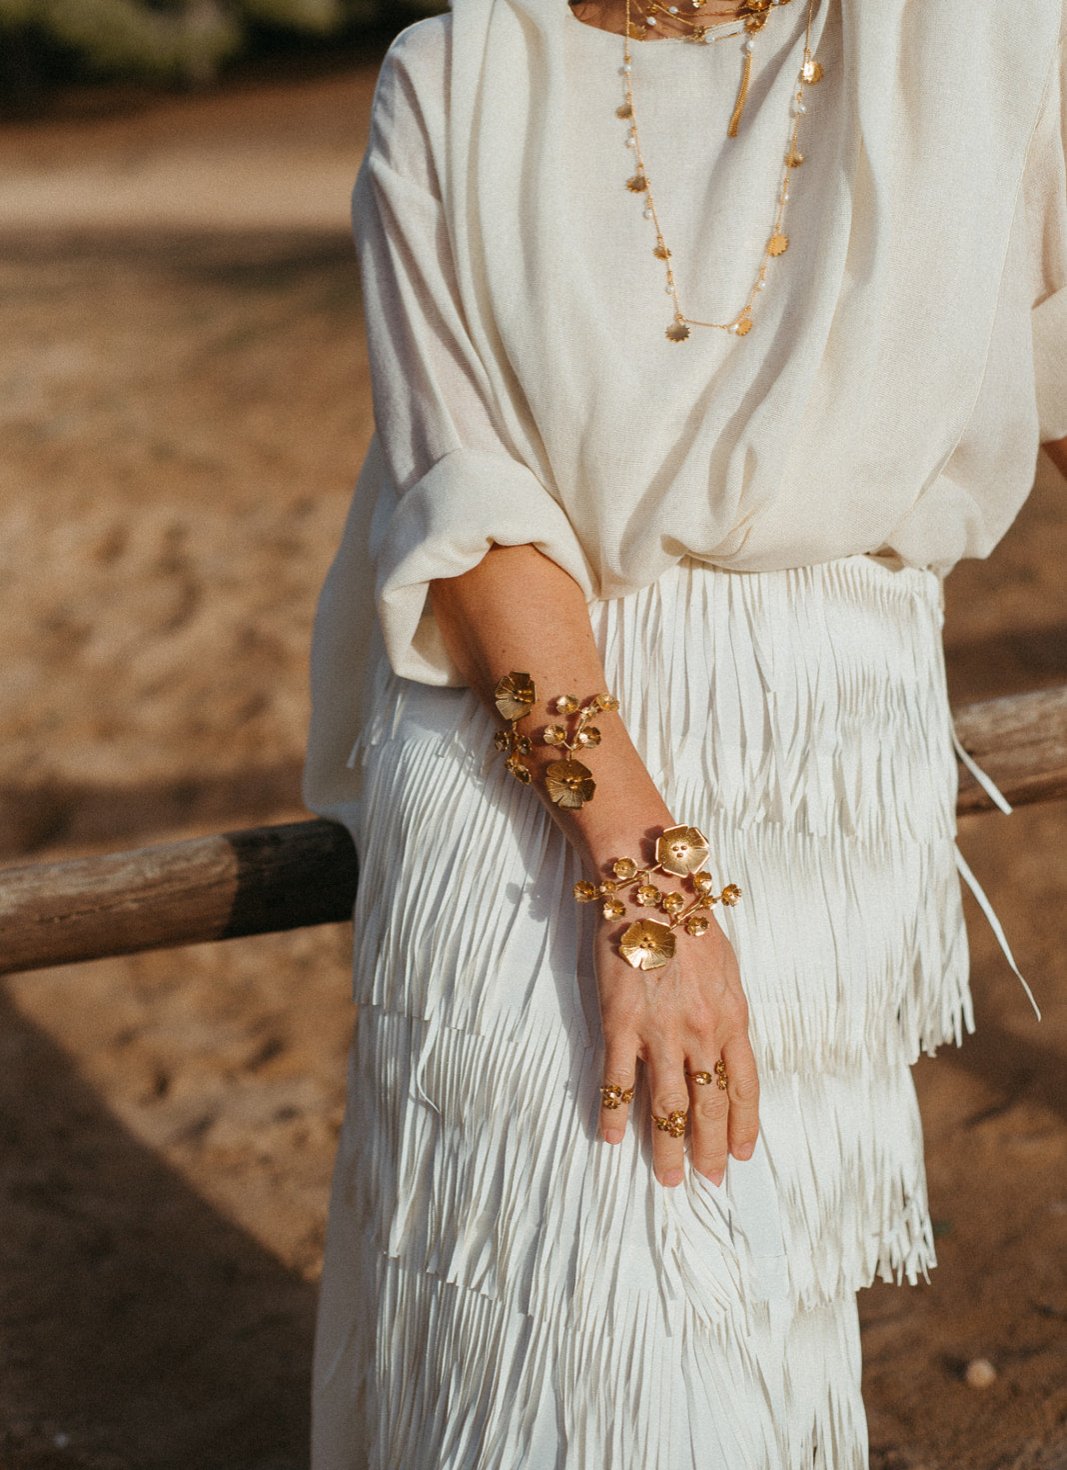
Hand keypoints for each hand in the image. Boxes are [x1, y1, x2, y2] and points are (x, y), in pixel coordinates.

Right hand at [594, 920, 759, 1186]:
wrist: (649, 893)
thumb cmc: (689, 924)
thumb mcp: (726, 970)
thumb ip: (726, 1012)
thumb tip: (725, 1046)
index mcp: (732, 1019)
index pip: (743, 1087)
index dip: (744, 1126)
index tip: (743, 1154)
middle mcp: (701, 1034)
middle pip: (709, 1106)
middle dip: (710, 1148)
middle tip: (709, 1180)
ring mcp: (659, 1033)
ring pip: (666, 1105)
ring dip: (667, 1147)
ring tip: (668, 1178)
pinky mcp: (620, 1025)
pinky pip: (617, 1081)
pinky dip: (613, 1113)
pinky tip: (611, 1138)